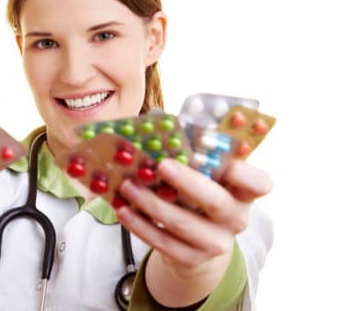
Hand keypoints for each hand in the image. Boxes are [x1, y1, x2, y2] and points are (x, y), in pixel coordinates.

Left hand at [116, 158, 271, 304]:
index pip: (259, 183)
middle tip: (161, 165)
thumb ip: (194, 154)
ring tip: (128, 186)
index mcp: (244, 193)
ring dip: (151, 203)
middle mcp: (235, 219)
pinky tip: (124, 211)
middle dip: (187, 182)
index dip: (244, 172)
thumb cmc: (198, 195)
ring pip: (182, 223)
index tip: (224, 159)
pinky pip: (163, 243)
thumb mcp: (205, 177)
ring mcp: (216, 242)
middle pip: (216, 201)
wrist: (197, 242)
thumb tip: (161, 123)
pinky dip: (140, 226)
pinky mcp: (192, 258)